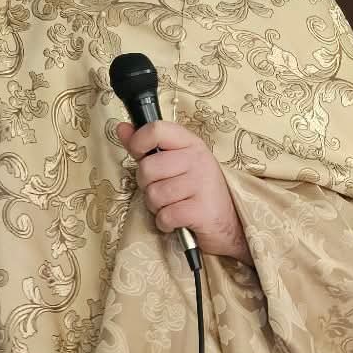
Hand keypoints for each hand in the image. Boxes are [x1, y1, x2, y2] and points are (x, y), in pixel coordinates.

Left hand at [117, 119, 248, 259]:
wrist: (231, 224)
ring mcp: (202, 184)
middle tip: (162, 192)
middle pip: (148, 168)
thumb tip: (122, 128)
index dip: (138, 142)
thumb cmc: (198, 193)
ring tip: (172, 206)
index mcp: (190, 144)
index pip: (156, 130)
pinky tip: (177, 221)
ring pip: (154, 194)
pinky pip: (165, 216)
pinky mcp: (202, 210)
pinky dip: (165, 223)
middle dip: (147, 186)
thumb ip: (147, 146)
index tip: (139, 154)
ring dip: (157, 207)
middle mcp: (198, 160)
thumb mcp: (176, 163)